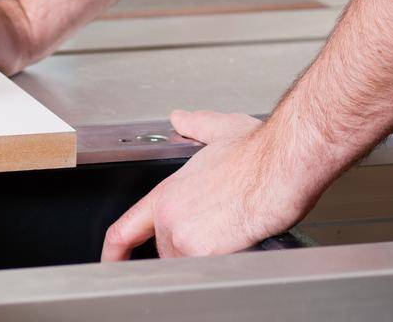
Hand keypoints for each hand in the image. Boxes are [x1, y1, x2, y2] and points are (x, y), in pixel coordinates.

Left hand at [101, 109, 313, 260]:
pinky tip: (238, 244)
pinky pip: (205, 273)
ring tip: (232, 233)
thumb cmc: (259, 150)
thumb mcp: (220, 129)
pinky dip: (222, 265)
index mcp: (169, 191)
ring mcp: (181, 234)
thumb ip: (196, 126)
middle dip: (189, 249)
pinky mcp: (200, 252)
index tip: (111, 262)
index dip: (114, 253)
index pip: (125, 229)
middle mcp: (168, 215)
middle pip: (166, 252)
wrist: (281, 163)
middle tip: (218, 232)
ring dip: (207, 258)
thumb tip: (181, 119)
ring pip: (187, 265)